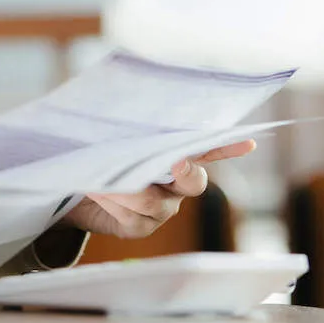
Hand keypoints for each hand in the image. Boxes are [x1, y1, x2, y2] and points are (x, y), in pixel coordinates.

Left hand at [61, 140, 256, 238]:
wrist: (75, 184)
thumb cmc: (99, 151)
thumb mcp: (111, 134)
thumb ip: (126, 125)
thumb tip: (121, 96)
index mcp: (177, 158)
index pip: (207, 150)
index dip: (227, 147)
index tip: (248, 143)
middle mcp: (176, 186)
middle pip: (193, 182)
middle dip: (186, 172)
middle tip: (175, 162)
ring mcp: (161, 210)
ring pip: (152, 199)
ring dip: (124, 187)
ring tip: (98, 177)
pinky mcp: (140, 227)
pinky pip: (130, 215)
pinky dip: (110, 199)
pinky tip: (95, 189)